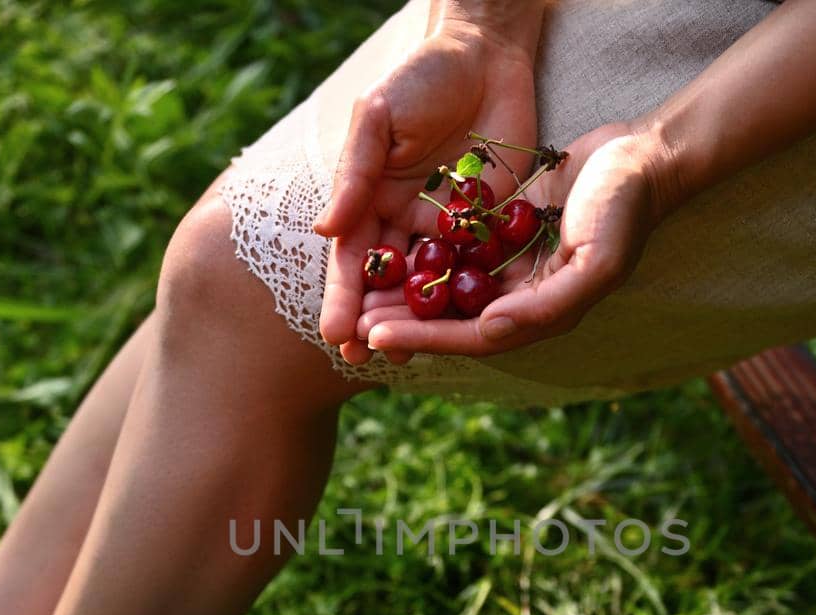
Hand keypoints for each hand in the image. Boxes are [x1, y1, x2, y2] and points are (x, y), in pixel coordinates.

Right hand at [314, 19, 537, 365]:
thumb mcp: (380, 117)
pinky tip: (469, 330)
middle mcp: (404, 221)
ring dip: (420, 322)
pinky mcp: (490, 223)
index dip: (343, 297)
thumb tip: (325, 231)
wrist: (487, 54)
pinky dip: (471, 298)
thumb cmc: (422, 76)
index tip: (335, 334)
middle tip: (367, 359)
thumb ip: (356, 172)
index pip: (352, 258)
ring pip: (431, 285)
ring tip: (410, 357)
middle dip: (376, 322)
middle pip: (388, 283)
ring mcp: (447, 227)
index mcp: (370, 199)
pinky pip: (479, 267)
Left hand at [357, 122, 665, 358]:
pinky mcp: (504, 232)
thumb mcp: (595, 260)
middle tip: (348, 323)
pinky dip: (423, 254)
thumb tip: (488, 332)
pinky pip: (456, 250)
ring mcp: (512, 265)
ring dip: (406, 292)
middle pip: (451, 319)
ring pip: (447, 288)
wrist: (642, 155)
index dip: (423, 337)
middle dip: (402, 322)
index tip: (375, 334)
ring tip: (357, 292)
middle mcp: (522, 297)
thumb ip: (546, 305)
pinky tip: (386, 249)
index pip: (471, 336)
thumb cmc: (625, 208)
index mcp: (542, 313)